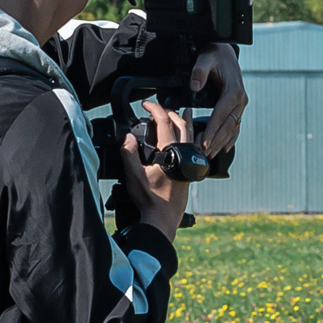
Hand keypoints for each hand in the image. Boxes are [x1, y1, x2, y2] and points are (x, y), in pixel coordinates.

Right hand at [119, 100, 186, 240]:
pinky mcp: (192, 170)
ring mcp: (190, 162)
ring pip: (191, 135)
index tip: (146, 104)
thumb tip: (128, 137)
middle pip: (181, 124)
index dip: (155, 109)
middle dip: (171, 112)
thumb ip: (129, 153)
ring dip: (186, 121)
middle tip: (161, 108)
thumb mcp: (133, 176)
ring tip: (184, 112)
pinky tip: (190, 139)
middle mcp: (183, 154)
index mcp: (170, 151)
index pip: (164, 122)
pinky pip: (194, 147)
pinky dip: (191, 137)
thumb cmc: (150, 200)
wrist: (163, 218)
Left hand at [189, 44, 246, 158]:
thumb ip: (199, 71)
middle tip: (204, 152)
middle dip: (216, 140)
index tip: (204, 142)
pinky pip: (235, 125)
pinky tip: (225, 148)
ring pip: (232, 128)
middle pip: (228, 125)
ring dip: (222, 142)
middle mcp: (241, 100)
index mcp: (234, 91)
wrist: (225, 52)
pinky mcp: (238, 107)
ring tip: (210, 154)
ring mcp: (241, 105)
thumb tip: (194, 87)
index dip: (212, 130)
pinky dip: (230, 138)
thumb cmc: (214, 54)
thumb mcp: (205, 58)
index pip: (221, 114)